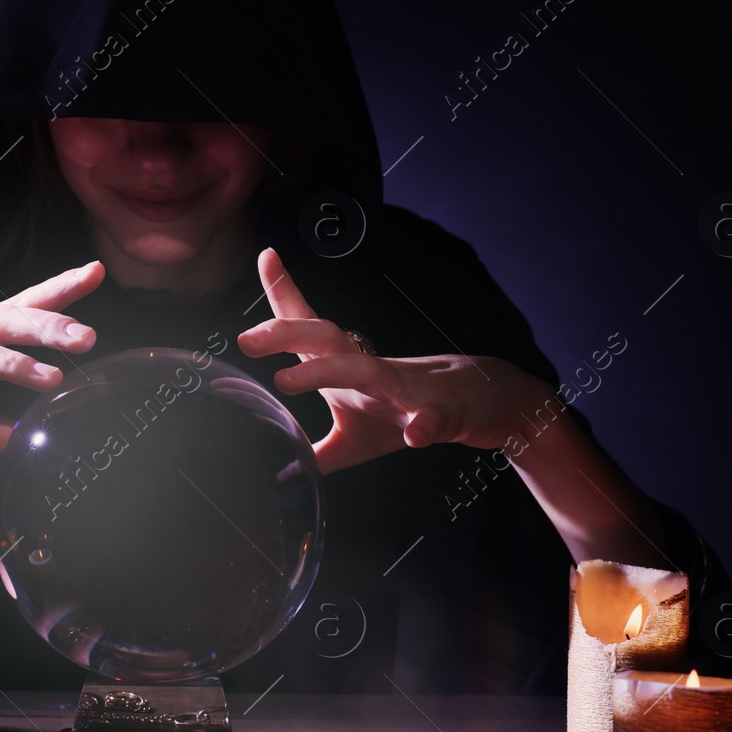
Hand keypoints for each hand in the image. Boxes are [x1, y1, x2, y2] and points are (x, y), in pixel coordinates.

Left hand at [237, 249, 552, 473]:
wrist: (484, 404)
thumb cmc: (410, 411)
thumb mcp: (354, 440)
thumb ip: (317, 452)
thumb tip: (280, 473)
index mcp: (348, 366)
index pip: (311, 329)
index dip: (285, 296)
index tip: (264, 257)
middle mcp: (371, 368)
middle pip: (327, 338)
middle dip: (287, 332)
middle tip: (247, 338)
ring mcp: (406, 388)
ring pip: (366, 370)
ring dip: (325, 372)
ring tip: (284, 380)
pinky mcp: (442, 414)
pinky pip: (433, 419)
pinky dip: (425, 425)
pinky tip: (416, 435)